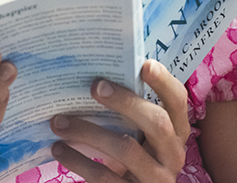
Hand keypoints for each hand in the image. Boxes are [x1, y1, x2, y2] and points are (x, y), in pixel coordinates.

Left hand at [50, 60, 189, 182]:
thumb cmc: (135, 158)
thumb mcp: (143, 137)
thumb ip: (132, 113)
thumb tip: (96, 79)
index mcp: (177, 132)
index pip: (178, 101)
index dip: (164, 82)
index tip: (144, 64)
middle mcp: (173, 154)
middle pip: (157, 123)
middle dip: (126, 102)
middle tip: (94, 86)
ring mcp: (156, 178)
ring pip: (126, 150)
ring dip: (89, 132)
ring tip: (59, 121)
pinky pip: (104, 177)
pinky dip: (78, 160)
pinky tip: (59, 149)